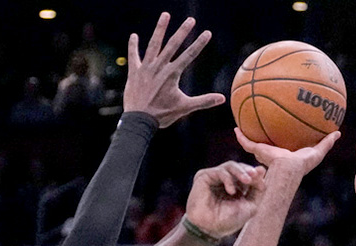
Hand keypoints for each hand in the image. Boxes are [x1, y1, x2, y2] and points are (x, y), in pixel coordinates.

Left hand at [124, 13, 223, 127]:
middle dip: (183, 31)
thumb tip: (222, 99)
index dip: (199, 43)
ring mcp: (145, 68)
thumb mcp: (185, 108)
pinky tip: (134, 35)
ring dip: (160, 29)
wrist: (139, 120)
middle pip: (173, 45)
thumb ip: (204, 101)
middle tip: (191, 20)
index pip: (189, 55)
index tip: (207, 32)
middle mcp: (159, 67)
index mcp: (172, 74)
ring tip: (166, 15)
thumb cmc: (162, 115)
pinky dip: (133, 46)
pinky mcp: (134, 72)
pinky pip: (133, 55)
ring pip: (154, 44)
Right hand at [185, 162, 266, 238]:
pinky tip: (231, 191)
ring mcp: (214, 177)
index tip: (261, 174)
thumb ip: (258, 190)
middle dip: (249, 170)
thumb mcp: (250, 206)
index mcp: (237, 187)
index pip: (248, 174)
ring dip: (241, 172)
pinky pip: (219, 172)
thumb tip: (262, 169)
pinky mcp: (204, 176)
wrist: (210, 229)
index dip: (256, 174)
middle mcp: (225, 181)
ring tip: (247, 180)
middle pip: (240, 167)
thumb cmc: (229, 221)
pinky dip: (228, 179)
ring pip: (230, 166)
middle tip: (255, 174)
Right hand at [234, 128, 339, 174]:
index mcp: (286, 153)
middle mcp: (273, 152)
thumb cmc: (303, 164)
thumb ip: (326, 143)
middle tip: (260, 122)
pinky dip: (241, 136)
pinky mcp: (257, 151)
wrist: (288, 168)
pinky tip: (236, 128)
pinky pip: (246, 142)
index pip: (283, 143)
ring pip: (253, 142)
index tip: (281, 126)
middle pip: (266, 142)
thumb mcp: (317, 151)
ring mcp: (264, 152)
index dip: (281, 136)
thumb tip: (338, 132)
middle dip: (262, 133)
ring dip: (247, 135)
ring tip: (242, 124)